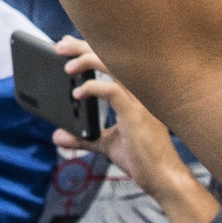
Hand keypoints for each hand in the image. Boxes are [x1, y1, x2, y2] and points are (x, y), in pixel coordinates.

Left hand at [51, 38, 189, 196]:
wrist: (163, 177)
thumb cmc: (143, 159)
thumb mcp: (107, 144)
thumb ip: (84, 137)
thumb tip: (58, 137)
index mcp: (136, 94)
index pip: (114, 61)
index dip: (92, 49)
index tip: (70, 46)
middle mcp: (140, 92)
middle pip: (112, 57)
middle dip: (84, 47)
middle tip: (61, 45)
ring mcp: (140, 101)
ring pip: (113, 67)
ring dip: (87, 60)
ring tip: (67, 66)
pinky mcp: (135, 113)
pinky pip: (111, 91)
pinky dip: (92, 88)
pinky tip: (78, 93)